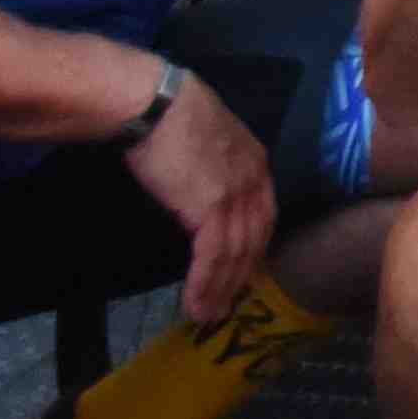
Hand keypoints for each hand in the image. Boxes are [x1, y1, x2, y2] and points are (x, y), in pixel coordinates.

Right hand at [119, 61, 280, 324]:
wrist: (154, 102)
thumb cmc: (169, 115)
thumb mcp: (207, 142)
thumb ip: (214, 169)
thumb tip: (200, 195)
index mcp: (255, 162)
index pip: (264, 216)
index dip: (254, 248)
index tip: (244, 273)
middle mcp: (253, 180)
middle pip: (255, 240)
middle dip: (241, 277)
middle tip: (227, 306)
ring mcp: (235, 194)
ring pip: (235, 254)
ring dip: (221, 290)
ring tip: (207, 316)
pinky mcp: (210, 207)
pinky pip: (212, 256)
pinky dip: (204, 283)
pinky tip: (195, 303)